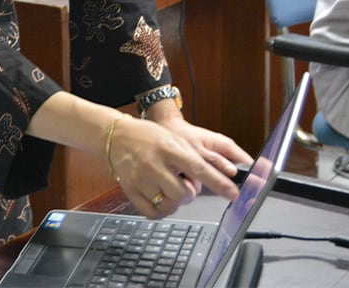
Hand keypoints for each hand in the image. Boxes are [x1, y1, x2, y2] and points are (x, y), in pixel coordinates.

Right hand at [107, 115, 243, 218]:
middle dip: (189, 194)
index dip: (219, 183)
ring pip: (168, 205)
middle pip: (183, 194)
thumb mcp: (172, 138)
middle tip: (184, 185)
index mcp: (168, 148)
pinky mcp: (130, 189)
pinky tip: (160, 200)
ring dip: (175, 202)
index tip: (233, 194)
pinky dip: (161, 211)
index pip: (199, 168)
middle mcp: (154, 164)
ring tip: (170, 190)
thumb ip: (190, 157)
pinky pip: (152, 213)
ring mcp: (140, 178)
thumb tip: (211, 178)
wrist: (114, 135)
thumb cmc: (147, 137)